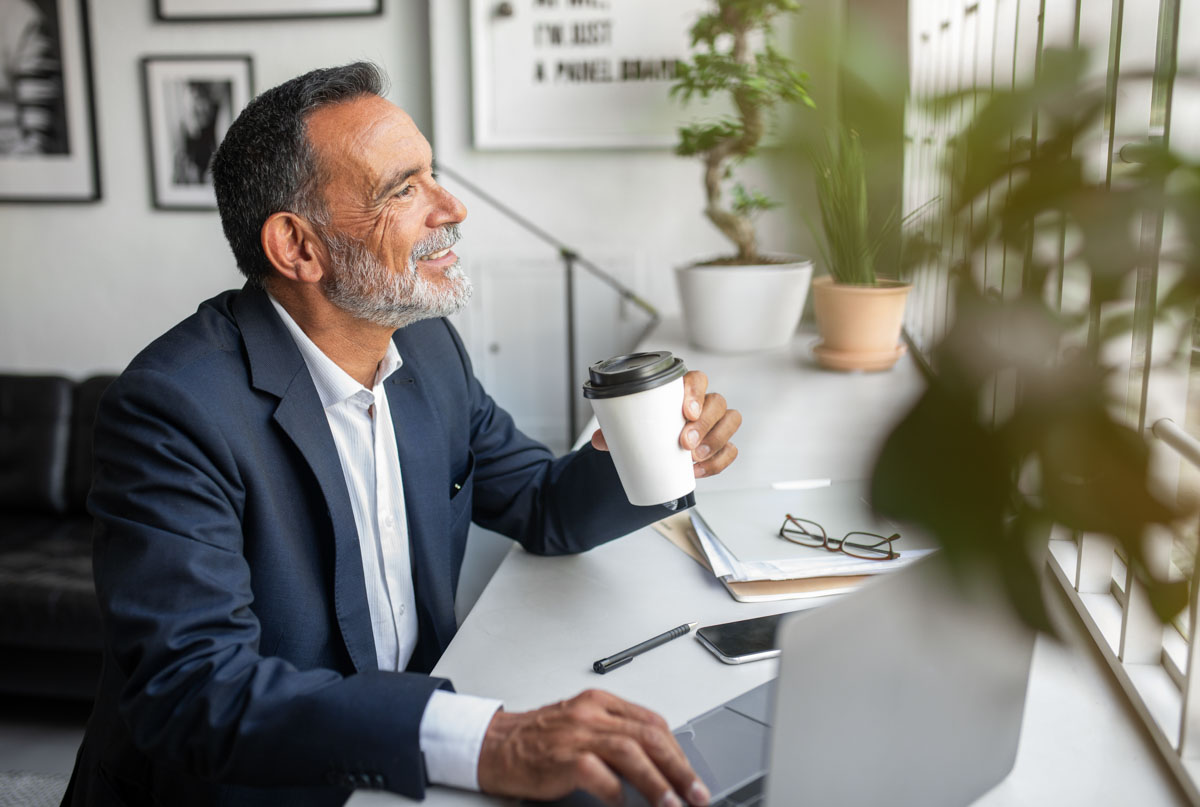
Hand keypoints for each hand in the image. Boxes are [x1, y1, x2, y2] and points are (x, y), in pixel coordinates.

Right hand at [477, 689, 709, 806]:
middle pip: (649, 736)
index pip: (653, 723)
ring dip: (657, 782)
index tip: (692, 777)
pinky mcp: (561, 757)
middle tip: (697, 794)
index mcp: (601, 702)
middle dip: (679, 768)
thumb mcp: (582, 724)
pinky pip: (598, 773)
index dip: (678, 752)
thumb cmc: (537, 739)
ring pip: (630, 752)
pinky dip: (616, 791)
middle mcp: (592, 713)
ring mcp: (576, 733)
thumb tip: (659, 764)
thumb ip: (616, 735)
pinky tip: (623, 804)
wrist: (493, 744)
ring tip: (673, 806)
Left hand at [591, 370, 740, 477]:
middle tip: (685, 442)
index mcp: (683, 390)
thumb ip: (615, 429)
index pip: (698, 379)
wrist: (655, 447)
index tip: (686, 410)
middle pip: (717, 402)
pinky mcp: (721, 444)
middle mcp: (704, 403)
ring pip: (731, 422)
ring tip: (694, 457)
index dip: (696, 392)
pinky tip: (699, 470)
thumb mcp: (631, 425)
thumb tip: (601, 440)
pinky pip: (730, 449)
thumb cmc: (648, 426)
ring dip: (715, 440)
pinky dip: (718, 462)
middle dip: (705, 423)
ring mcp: (716, 423)